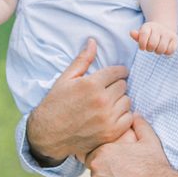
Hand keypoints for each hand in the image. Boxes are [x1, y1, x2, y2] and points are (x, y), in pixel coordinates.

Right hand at [26, 38, 132, 164]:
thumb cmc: (56, 104)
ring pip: (127, 101)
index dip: (117, 72)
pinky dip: (123, 116)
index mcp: (92, 84)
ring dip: (120, 100)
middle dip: (117, 85)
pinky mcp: (111, 133)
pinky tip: (112, 116)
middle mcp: (102, 100)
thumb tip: (93, 42)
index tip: (115, 75)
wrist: (49, 135)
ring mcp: (108, 118)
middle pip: (123, 85)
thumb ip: (82, 60)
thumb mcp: (66, 79)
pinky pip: (128, 118)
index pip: (118, 71)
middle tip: (108, 90)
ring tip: (109, 103)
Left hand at [85, 113, 177, 176]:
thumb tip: (134, 115)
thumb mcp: (149, 140)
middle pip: (94, 169)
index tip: (117, 164)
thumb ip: (139, 125)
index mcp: (104, 150)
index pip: (94, 153)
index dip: (106, 158)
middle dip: (105, 172)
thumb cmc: (155, 167)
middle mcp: (96, 167)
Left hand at [130, 22, 177, 54]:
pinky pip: (170, 51)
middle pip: (152, 44)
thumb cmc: (149, 34)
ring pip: (161, 49)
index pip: (144, 35)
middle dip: (150, 49)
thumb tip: (131, 33)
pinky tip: (164, 48)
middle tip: (150, 47)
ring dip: (158, 51)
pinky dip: (166, 52)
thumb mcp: (142, 34)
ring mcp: (167, 33)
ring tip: (157, 48)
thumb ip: (136, 36)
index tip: (142, 48)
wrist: (163, 28)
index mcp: (148, 26)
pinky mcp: (174, 38)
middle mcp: (158, 28)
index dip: (142, 44)